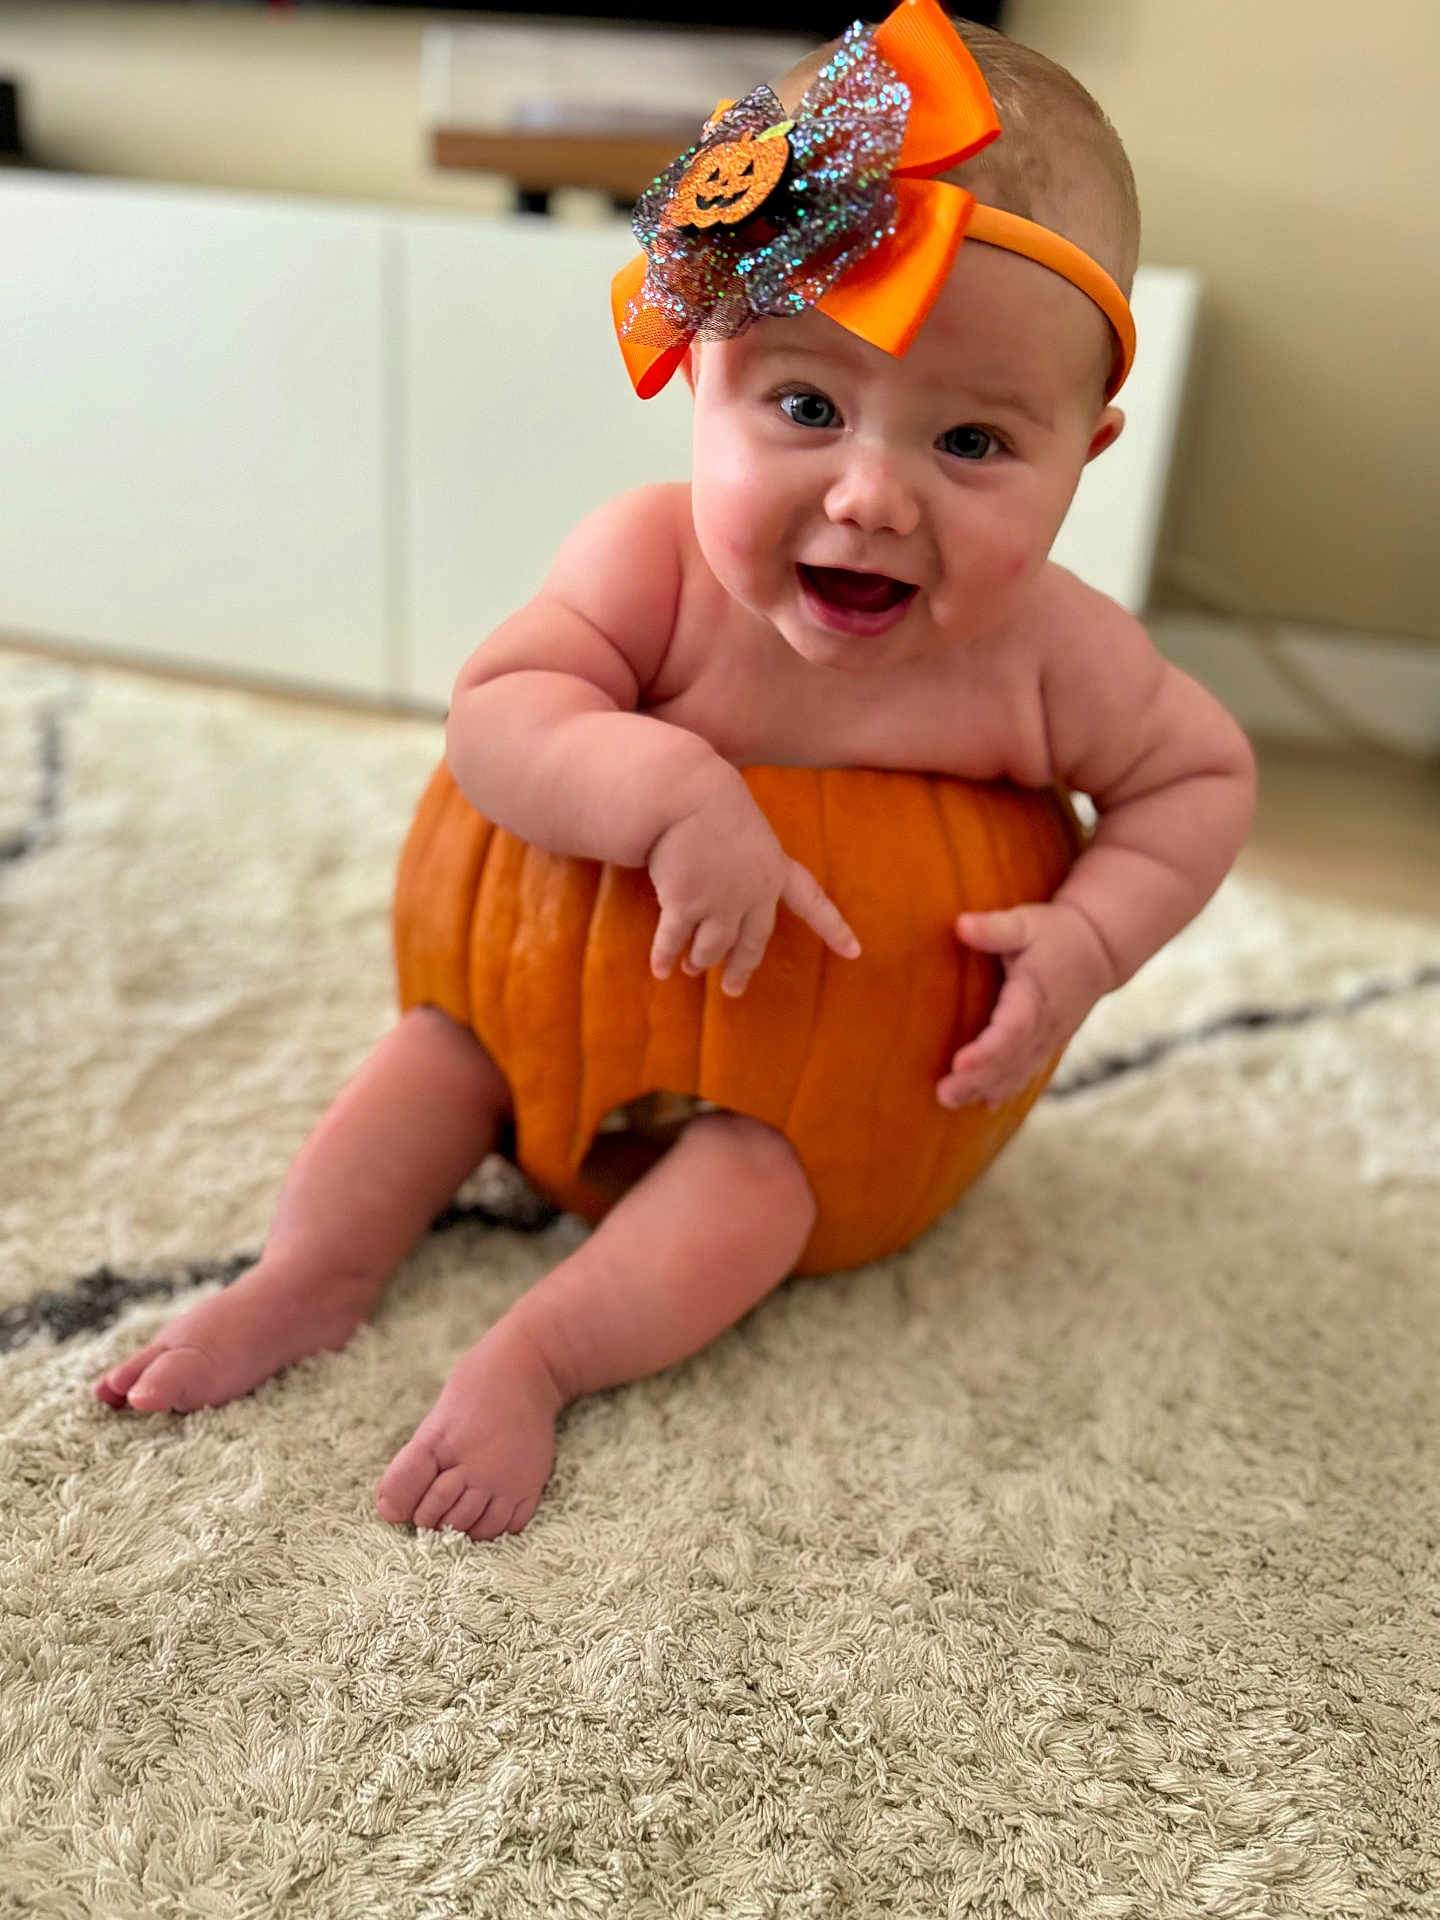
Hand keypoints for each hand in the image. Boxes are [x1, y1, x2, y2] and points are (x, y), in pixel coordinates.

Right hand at [647, 774, 859, 995]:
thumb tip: (723, 880)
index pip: (812, 901)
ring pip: (712, 947)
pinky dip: (665, 956)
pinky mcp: (687, 905)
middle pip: (752, 942)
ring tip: (691, 969)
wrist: (684, 792)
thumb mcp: (743, 825)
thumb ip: (744, 857)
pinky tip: (660, 970)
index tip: (854, 952)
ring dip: (700, 960)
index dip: (833, 928)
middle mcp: (754, 892)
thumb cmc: (707, 796)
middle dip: (741, 968)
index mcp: (774, 868)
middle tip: (733, 990)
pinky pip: (674, 941)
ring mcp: (721, 902)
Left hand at [937, 901, 1114, 1109]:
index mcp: (1036, 994)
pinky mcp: (1046, 1043)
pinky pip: (1027, 1072)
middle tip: (944, 1094)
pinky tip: (984, 1104)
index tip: (959, 1062)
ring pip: (1018, 1071)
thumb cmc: (1055, 933)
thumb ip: (994, 928)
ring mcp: (1048, 1038)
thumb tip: (960, 924)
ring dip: (985, 1089)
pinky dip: (1006, 1089)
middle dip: (977, 1079)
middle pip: (1010, 1059)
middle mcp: (1045, 1024)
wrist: (1099, 951)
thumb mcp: (1026, 923)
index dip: (988, 1050)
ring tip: (949, 1100)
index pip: (1013, 1029)